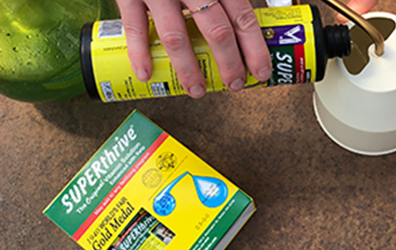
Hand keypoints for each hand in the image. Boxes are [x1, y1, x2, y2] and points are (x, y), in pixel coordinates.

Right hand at [116, 0, 271, 97]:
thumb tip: (253, 19)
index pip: (243, 17)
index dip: (254, 48)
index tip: (261, 71)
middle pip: (216, 30)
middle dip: (229, 63)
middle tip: (234, 84)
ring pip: (177, 35)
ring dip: (188, 69)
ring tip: (197, 90)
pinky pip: (134, 26)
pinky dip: (139, 53)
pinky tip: (147, 73)